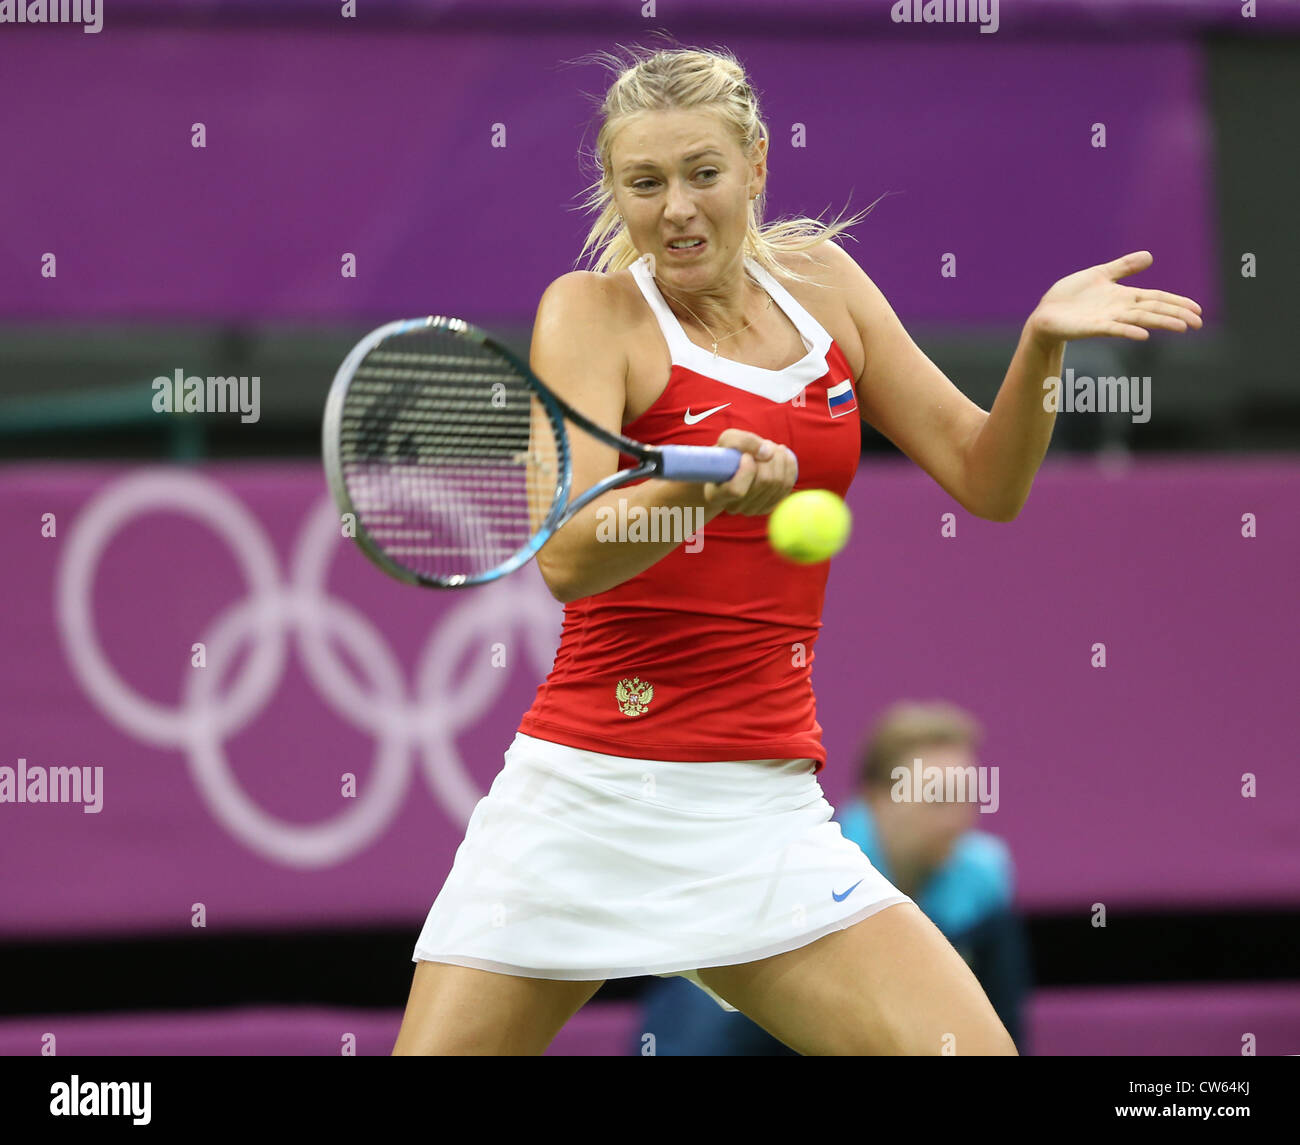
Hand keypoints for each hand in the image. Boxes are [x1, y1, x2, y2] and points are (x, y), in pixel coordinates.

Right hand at [703, 428, 797, 515]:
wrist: (733, 467)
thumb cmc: (728, 453)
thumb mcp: (728, 439)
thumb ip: (743, 442)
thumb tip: (768, 453)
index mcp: (716, 494)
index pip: (736, 490)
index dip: (747, 469)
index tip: (746, 455)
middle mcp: (734, 507)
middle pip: (765, 482)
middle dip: (770, 457)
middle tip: (766, 444)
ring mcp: (753, 510)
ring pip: (779, 483)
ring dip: (780, 458)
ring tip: (772, 448)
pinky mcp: (769, 506)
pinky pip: (788, 486)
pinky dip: (789, 466)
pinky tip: (784, 455)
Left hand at [1028, 251, 1202, 343]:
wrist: (1046, 312)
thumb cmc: (1070, 296)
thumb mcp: (1100, 274)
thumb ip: (1124, 267)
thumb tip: (1150, 256)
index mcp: (1124, 297)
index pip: (1157, 298)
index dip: (1177, 302)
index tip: (1198, 310)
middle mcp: (1120, 309)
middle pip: (1154, 310)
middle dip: (1176, 315)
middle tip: (1198, 323)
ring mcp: (1108, 319)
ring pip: (1140, 320)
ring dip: (1161, 322)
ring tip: (1182, 327)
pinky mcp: (1092, 327)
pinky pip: (1114, 329)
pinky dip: (1129, 331)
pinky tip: (1143, 335)